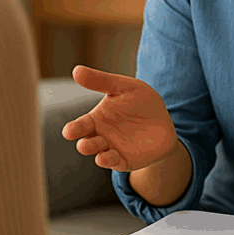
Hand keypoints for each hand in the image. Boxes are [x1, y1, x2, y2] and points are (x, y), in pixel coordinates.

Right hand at [61, 65, 179, 172]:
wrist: (164, 121)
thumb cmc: (140, 101)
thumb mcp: (123, 87)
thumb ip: (101, 81)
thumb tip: (76, 70)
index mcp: (97, 119)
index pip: (80, 126)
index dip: (73, 130)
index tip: (69, 132)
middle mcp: (101, 136)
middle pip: (86, 143)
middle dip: (83, 144)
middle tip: (82, 142)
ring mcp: (113, 149)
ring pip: (99, 155)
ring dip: (94, 152)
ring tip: (90, 146)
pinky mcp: (126, 160)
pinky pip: (115, 164)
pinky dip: (109, 161)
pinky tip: (106, 157)